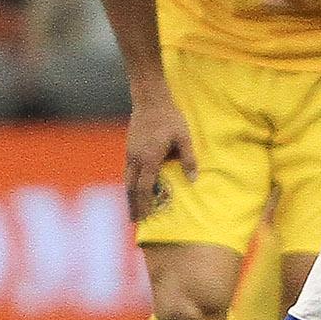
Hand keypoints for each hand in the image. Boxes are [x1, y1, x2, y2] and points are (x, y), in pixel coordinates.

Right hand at [123, 98, 195, 221]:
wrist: (150, 99)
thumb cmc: (170, 118)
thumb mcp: (184, 138)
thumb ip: (188, 159)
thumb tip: (193, 180)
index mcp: (149, 158)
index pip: (144, 187)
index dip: (144, 203)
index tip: (145, 217)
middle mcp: (136, 158)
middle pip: (131, 187)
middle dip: (132, 204)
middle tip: (134, 220)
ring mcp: (130, 152)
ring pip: (127, 178)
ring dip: (129, 194)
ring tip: (132, 208)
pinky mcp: (129, 147)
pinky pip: (127, 169)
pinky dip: (129, 182)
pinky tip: (133, 186)